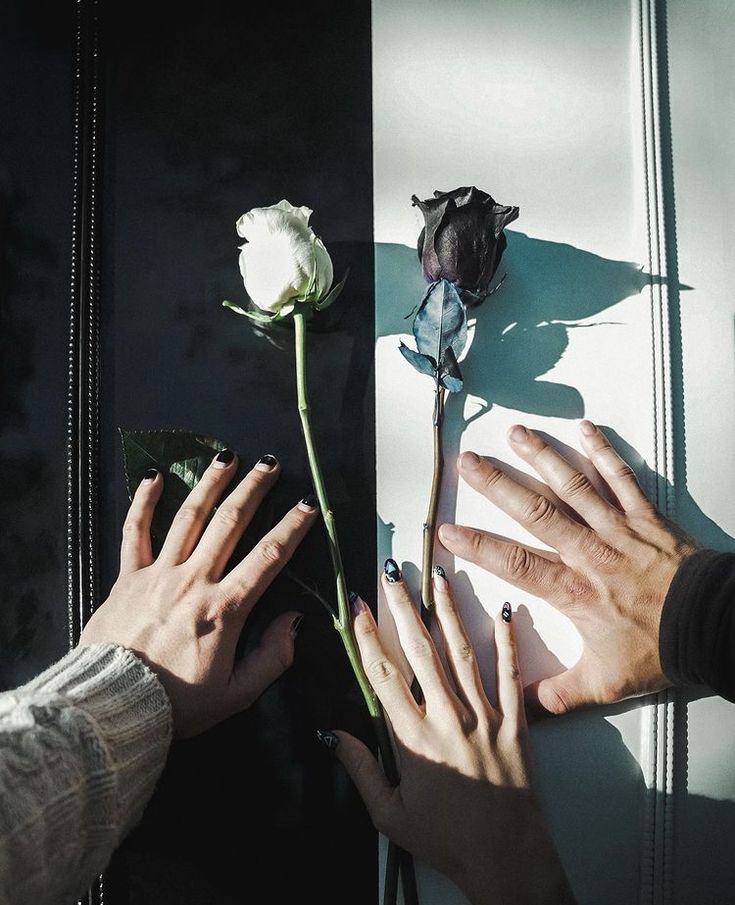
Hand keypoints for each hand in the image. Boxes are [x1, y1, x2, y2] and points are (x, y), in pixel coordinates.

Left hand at [80, 450, 316, 736]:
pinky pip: (134, 532)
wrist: (112, 708)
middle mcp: (194, 580)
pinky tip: (154, 477)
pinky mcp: (127, 577)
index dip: (292, 528)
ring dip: (210, 484)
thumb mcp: (236, 695)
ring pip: (188, 517)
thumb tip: (294, 621)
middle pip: (229, 524)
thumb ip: (271, 658)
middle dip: (253, 490)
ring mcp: (158, 574)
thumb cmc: (177, 704)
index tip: (307, 505)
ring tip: (227, 457)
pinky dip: (143, 502)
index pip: (267, 558)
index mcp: (224, 608)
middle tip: (270, 465)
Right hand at [333, 568, 574, 904]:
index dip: (367, 636)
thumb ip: (360, 770)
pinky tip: (503, 611)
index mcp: (413, 740)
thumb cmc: (445, 838)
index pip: (383, 675)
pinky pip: (509, 675)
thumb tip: (330, 734)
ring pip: (461, 653)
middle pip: (419, 651)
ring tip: (437, 577)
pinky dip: (507, 641)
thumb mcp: (389, 814)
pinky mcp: (515, 723)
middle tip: (392, 573)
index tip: (358, 606)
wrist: (506, 857)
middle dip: (403, 607)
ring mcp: (484, 718)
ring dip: (448, 611)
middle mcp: (447, 720)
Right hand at [438, 421, 696, 714]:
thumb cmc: (662, 649)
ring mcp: (618, 529)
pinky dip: (603, 453)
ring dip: (542, 457)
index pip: (516, 563)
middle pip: (536, 512)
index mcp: (575, 590)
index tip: (448, 531)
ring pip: (574, 486)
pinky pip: (622, 478)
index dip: (479, 546)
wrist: (713, 627)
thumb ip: (563, 692)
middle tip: (468, 463)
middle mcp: (590, 552)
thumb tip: (527, 707)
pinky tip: (584, 429)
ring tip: (515, 434)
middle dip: (498, 485)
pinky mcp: (646, 516)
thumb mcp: (607, 681)